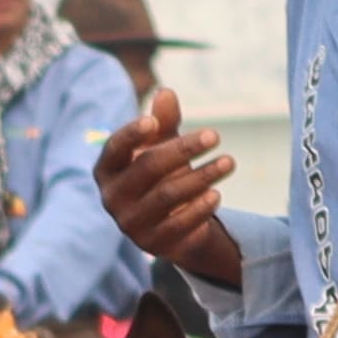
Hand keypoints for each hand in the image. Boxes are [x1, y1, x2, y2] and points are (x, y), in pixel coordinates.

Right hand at [97, 90, 238, 277]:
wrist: (171, 225)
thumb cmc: (162, 176)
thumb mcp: (163, 147)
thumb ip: (164, 122)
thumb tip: (165, 92)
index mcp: (107, 170)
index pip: (115, 149)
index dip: (132, 135)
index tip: (154, 122)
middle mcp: (112, 198)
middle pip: (147, 168)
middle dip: (183, 149)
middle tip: (215, 134)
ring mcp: (130, 223)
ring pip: (167, 196)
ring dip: (201, 176)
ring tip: (229, 162)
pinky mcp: (152, 244)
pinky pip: (178, 225)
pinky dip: (199, 208)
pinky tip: (217, 194)